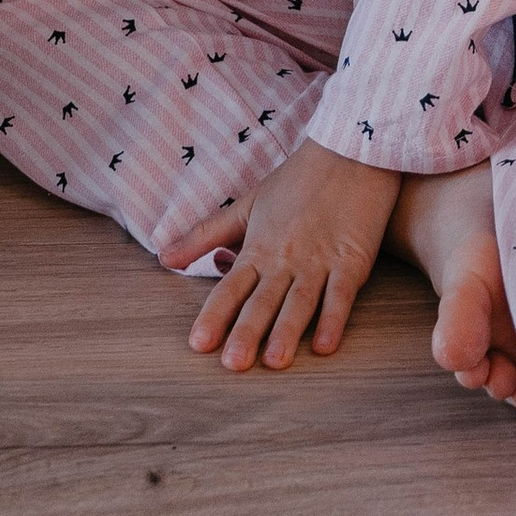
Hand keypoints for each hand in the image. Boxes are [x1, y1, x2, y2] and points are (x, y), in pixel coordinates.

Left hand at [170, 139, 402, 371]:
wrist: (351, 151)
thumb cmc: (297, 179)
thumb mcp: (247, 204)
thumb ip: (206, 235)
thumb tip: (163, 259)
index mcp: (259, 246)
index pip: (231, 287)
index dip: (215, 314)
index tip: (199, 343)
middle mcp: (286, 258)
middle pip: (264, 300)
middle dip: (247, 332)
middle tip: (233, 364)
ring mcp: (319, 260)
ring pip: (300, 302)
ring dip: (287, 332)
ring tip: (274, 362)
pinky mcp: (352, 260)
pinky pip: (341, 294)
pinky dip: (333, 320)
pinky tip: (325, 345)